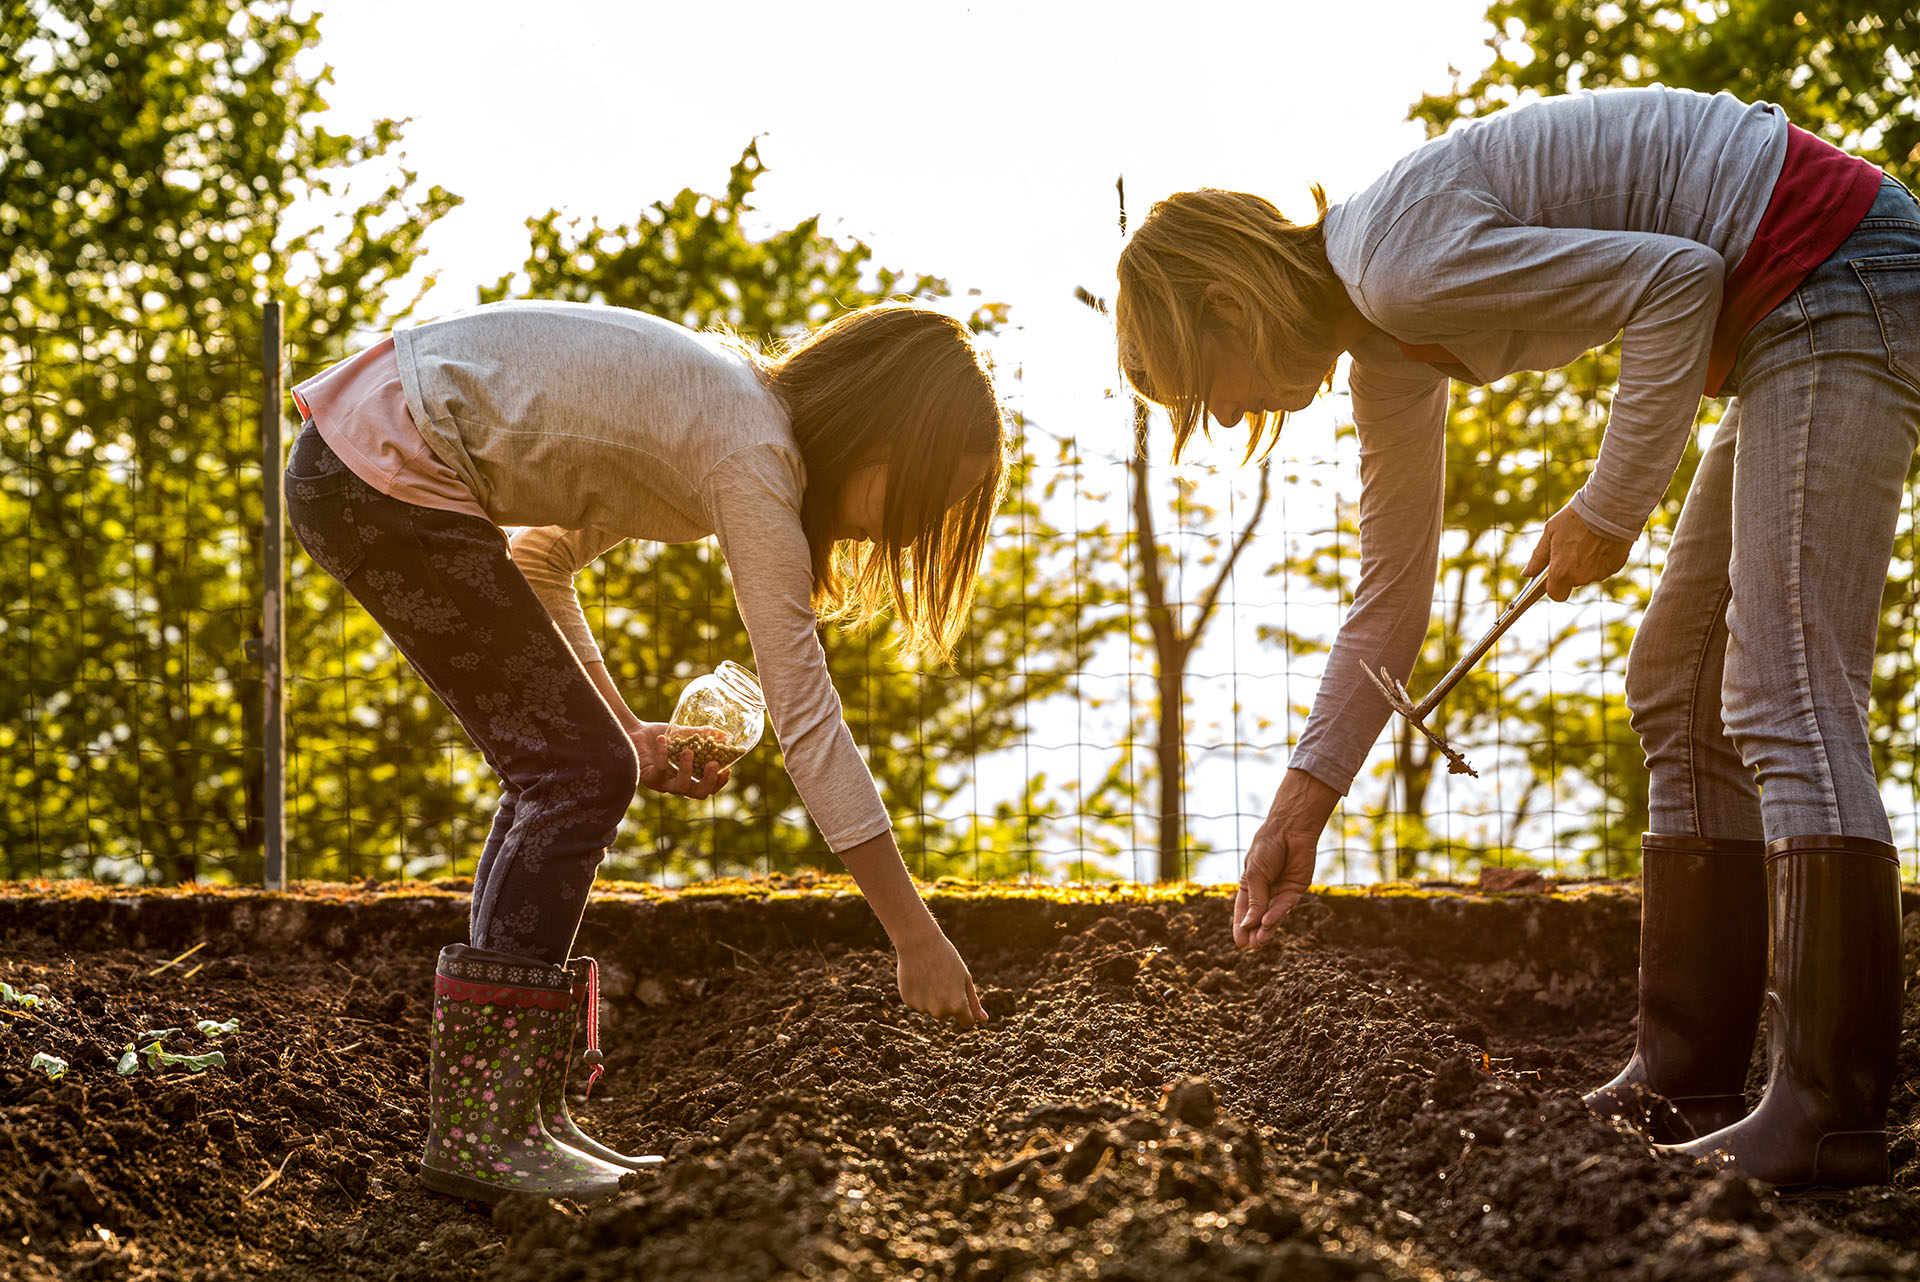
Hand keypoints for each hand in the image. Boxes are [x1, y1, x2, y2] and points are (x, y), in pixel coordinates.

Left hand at [629, 721, 730, 799]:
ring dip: (687, 769)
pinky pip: (660, 768)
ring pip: (680, 786)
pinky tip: (662, 739)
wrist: (634, 732)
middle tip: (713, 764)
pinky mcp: (648, 778)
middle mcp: (675, 784)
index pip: (707, 789)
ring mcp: (661, 784)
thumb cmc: (659, 736)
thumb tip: (723, 735)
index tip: (727, 770)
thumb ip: (702, 735)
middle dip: (708, 781)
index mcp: (687, 777)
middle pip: (698, 793)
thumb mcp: (683, 734)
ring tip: (688, 751)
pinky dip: (663, 753)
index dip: (718, 783)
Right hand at [895, 929, 988, 1028]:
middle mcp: (939, 1011)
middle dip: (948, 1002)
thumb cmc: (946, 957)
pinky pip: (918, 1003)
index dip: (968, 1014)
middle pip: (947, 1015)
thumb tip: (983, 1020)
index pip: (967, 1023)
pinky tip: (918, 976)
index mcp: (957, 1005)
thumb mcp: (965, 978)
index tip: (964, 1003)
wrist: (918, 943)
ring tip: (930, 975)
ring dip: (932, 998)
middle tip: (943, 979)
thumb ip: (973, 1002)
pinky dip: (919, 994)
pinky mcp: (908, 1002)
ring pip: (931, 1009)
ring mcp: (922, 1008)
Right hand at [1235, 769, 1337, 946]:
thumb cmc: (1267, 848)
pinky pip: (1285, 906)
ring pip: (1272, 915)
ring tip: (1260, 942)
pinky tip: (1268, 922)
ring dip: (1266, 928)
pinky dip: (1277, 915)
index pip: (1242, 910)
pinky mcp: (1296, 890)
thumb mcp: (1255, 875)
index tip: (1239, 943)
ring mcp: (1281, 891)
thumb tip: (1249, 925)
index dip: (1240, 926)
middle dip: (1254, 931)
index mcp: (1249, 885)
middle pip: (1258, 916)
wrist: (1290, 830)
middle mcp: (1265, 891)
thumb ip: (1254, 900)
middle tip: (1250, 946)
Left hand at [1524, 504, 1631, 602]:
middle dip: (1570, 569)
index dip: (1553, 586)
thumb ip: (1538, 557)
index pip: (1556, 594)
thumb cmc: (1575, 518)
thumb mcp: (1550, 533)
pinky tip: (1600, 541)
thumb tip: (1526, 574)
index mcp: (1562, 572)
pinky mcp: (1616, 567)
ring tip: (1587, 540)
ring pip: (1589, 574)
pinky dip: (1601, 559)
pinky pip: (1604, 568)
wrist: (1609, 507)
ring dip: (1586, 563)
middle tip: (1571, 547)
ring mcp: (1600, 574)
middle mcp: (1581, 578)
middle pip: (1573, 582)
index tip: (1552, 575)